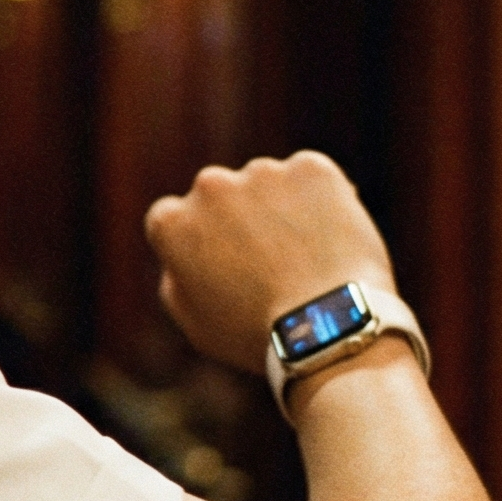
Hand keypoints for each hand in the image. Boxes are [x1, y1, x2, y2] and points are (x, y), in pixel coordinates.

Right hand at [144, 151, 396, 371]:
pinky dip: (321, 200)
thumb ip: (177, 280)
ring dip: (279, 208)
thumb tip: (181, 258)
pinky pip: (311, 178)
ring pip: (267, 184)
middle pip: (220, 195)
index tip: (225, 266)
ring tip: (305, 256)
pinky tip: (330, 239)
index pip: (175, 219)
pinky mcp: (310, 167)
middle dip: (238, 219)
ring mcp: (261, 172)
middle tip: (269, 262)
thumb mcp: (195, 322)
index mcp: (170, 222)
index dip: (201, 243)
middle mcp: (209, 186)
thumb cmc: (257, 333)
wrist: (328, 324)